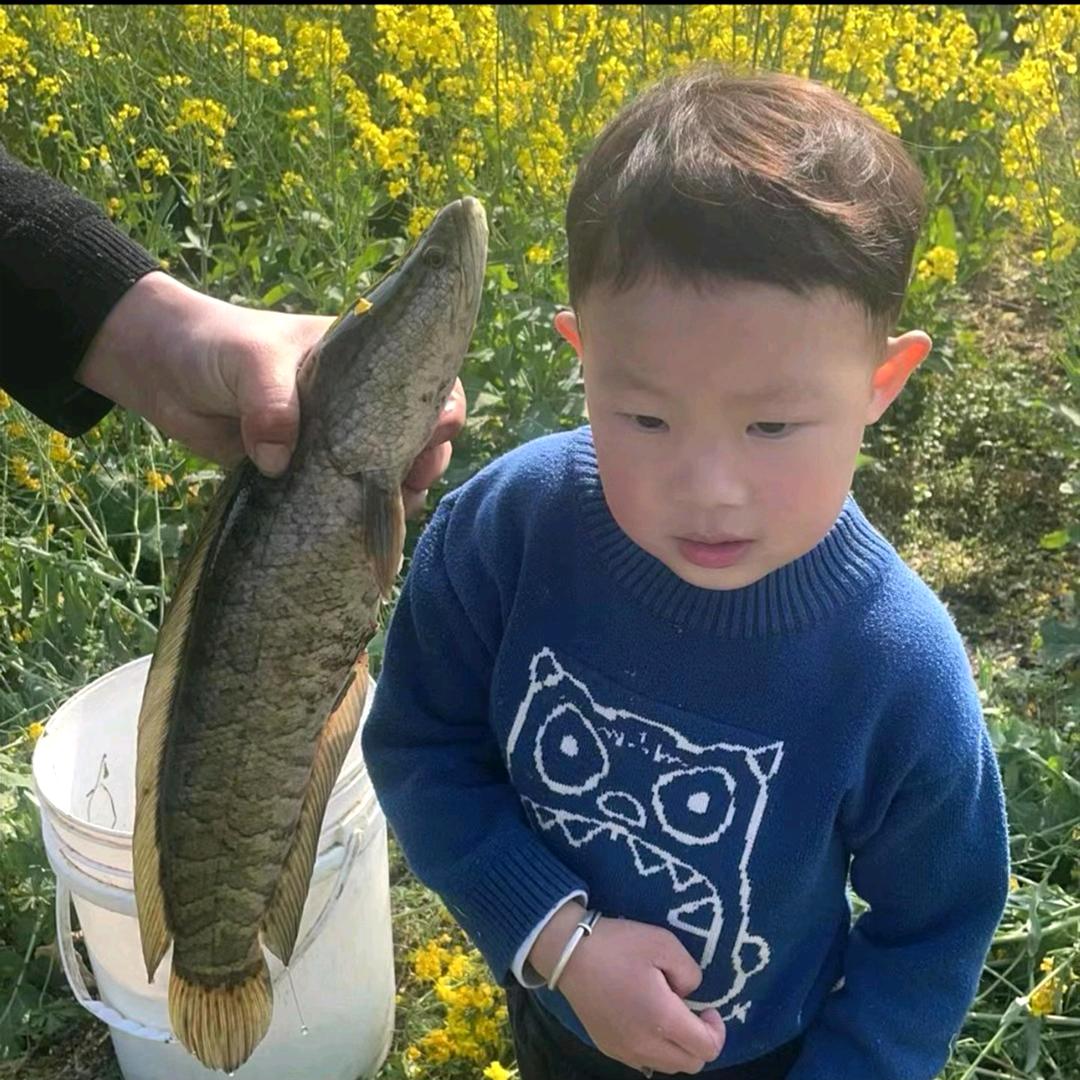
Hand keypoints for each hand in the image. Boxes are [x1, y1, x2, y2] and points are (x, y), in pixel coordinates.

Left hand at [75, 272, 465, 517]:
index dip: (441, 410)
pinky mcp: (311, 476)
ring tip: (390, 511)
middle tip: (411, 483)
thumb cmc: (215, 347)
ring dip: (398, 495)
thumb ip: (270, 402)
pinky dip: (360, 518)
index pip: (424, 382)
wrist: (162, 371)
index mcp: (362, 363)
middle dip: (427, 461)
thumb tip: (281, 459)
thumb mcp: (248, 362)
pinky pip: (349, 500)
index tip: (434, 437)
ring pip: (390, 472)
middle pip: (419, 434)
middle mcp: (360, 403)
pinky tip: (359, 532)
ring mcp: (338, 442)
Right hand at [528, 903, 725, 1074]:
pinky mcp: (608, 1047)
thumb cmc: (619, 944)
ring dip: (677, 1047)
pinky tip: (645, 1019)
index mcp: (662, 1019)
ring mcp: (624, 1050)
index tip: (707, 1008)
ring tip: (667, 1015)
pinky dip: (654, 1048)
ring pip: (667, 1066)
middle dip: (700, 1041)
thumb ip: (689, 972)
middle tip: (691, 1011)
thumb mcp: (664, 943)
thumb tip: (690, 994)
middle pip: (690, 1064)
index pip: (707, 1048)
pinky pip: (643, 1060)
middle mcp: (645, 1044)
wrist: (569, 952)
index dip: (716, 1030)